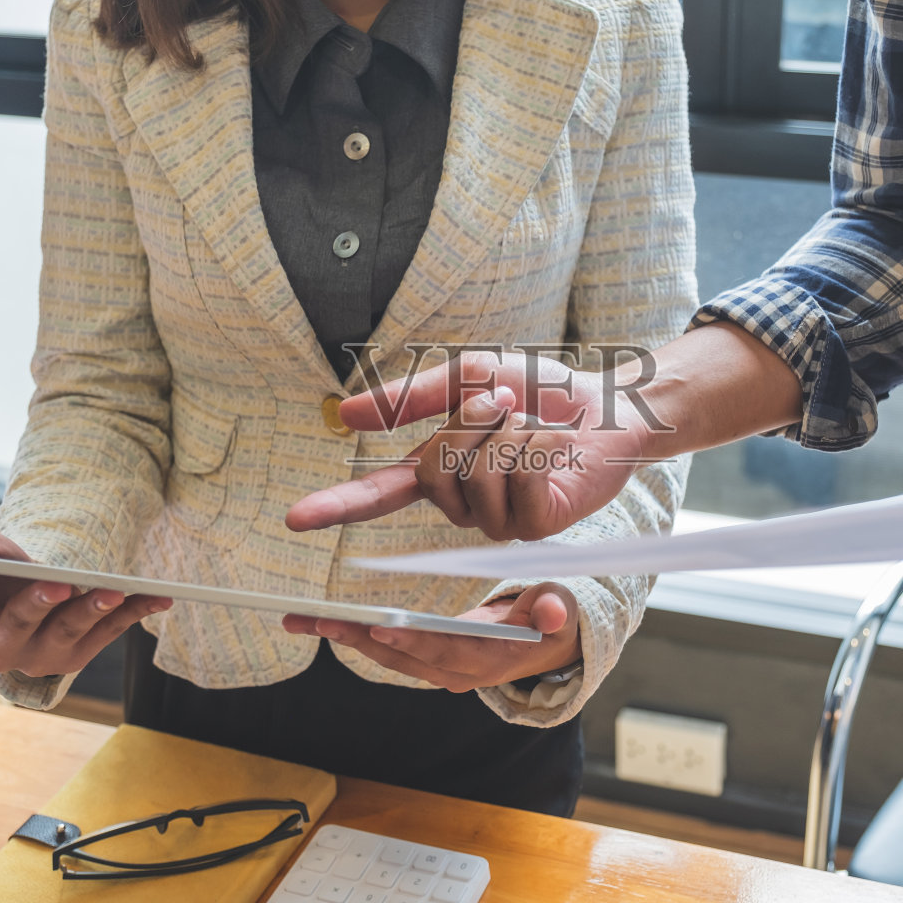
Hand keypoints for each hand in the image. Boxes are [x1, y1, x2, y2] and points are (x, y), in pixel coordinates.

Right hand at [0, 514, 171, 678]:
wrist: (28, 591)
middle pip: (17, 628)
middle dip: (38, 605)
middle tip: (59, 585)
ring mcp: (40, 656)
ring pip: (67, 634)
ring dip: (93, 612)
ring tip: (114, 590)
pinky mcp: (77, 655)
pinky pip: (107, 633)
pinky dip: (133, 613)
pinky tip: (158, 596)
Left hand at [281, 582, 580, 691]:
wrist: (546, 643)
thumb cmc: (551, 618)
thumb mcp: (560, 608)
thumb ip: (555, 609)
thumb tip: (553, 611)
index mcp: (491, 657)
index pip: (447, 651)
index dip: (415, 640)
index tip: (381, 626)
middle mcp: (460, 672)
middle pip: (404, 656)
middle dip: (360, 637)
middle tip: (319, 620)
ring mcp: (441, 670)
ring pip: (388, 657)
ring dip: (345, 637)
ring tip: (303, 619)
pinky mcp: (428, 662)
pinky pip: (387, 652)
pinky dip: (355, 636)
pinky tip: (324, 623)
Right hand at [285, 351, 654, 540]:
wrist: (606, 403)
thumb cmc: (541, 391)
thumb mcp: (469, 375)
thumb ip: (410, 396)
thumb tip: (343, 414)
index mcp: (440, 470)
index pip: (379, 496)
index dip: (337, 507)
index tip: (295, 519)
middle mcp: (464, 503)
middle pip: (434, 473)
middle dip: (469, 424)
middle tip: (503, 401)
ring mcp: (499, 521)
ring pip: (474, 479)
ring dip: (505, 432)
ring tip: (529, 420)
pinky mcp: (536, 526)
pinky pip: (515, 485)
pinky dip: (535, 447)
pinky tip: (553, 445)